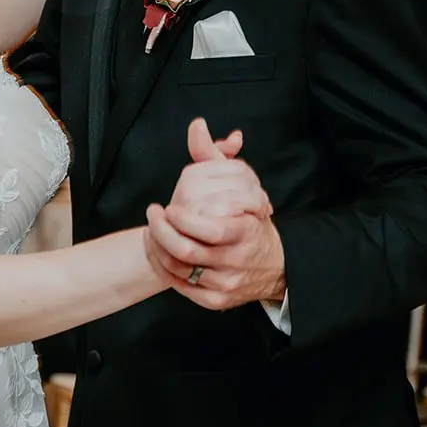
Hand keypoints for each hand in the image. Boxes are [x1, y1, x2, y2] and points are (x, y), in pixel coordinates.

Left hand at [144, 119, 284, 309]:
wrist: (274, 266)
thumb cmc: (251, 221)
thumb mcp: (240, 185)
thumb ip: (214, 156)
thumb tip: (197, 126)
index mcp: (245, 232)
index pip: (208, 229)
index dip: (181, 219)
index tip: (168, 206)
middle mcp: (236, 261)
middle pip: (186, 251)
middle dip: (161, 232)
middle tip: (153, 214)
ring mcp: (226, 284)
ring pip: (179, 270)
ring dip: (158, 248)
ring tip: (152, 230)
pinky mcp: (215, 300)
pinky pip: (180, 287)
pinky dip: (164, 267)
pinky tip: (158, 250)